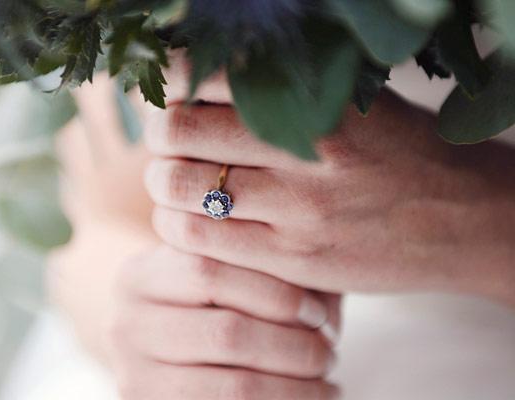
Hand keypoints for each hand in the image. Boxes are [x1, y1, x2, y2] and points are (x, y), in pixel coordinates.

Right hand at [108, 245, 339, 398]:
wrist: (155, 337)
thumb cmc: (205, 300)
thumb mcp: (220, 271)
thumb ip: (261, 270)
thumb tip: (324, 316)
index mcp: (139, 275)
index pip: (209, 272)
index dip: (275, 292)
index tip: (318, 313)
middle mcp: (126, 325)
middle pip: (226, 334)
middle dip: (294, 347)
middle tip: (330, 352)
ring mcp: (134, 377)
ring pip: (234, 388)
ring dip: (295, 389)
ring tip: (327, 382)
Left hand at [143, 89, 514, 305]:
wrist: (458, 217)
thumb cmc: (399, 152)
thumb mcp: (354, 102)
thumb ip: (284, 89)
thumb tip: (207, 80)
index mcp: (316, 100)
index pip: (206, 77)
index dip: (173, 82)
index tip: (173, 92)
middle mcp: (303, 152)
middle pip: (179, 131)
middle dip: (160, 131)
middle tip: (170, 137)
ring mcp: (295, 211)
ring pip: (178, 187)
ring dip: (162, 181)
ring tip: (175, 180)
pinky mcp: (290, 260)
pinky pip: (199, 241)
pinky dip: (175, 226)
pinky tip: (188, 220)